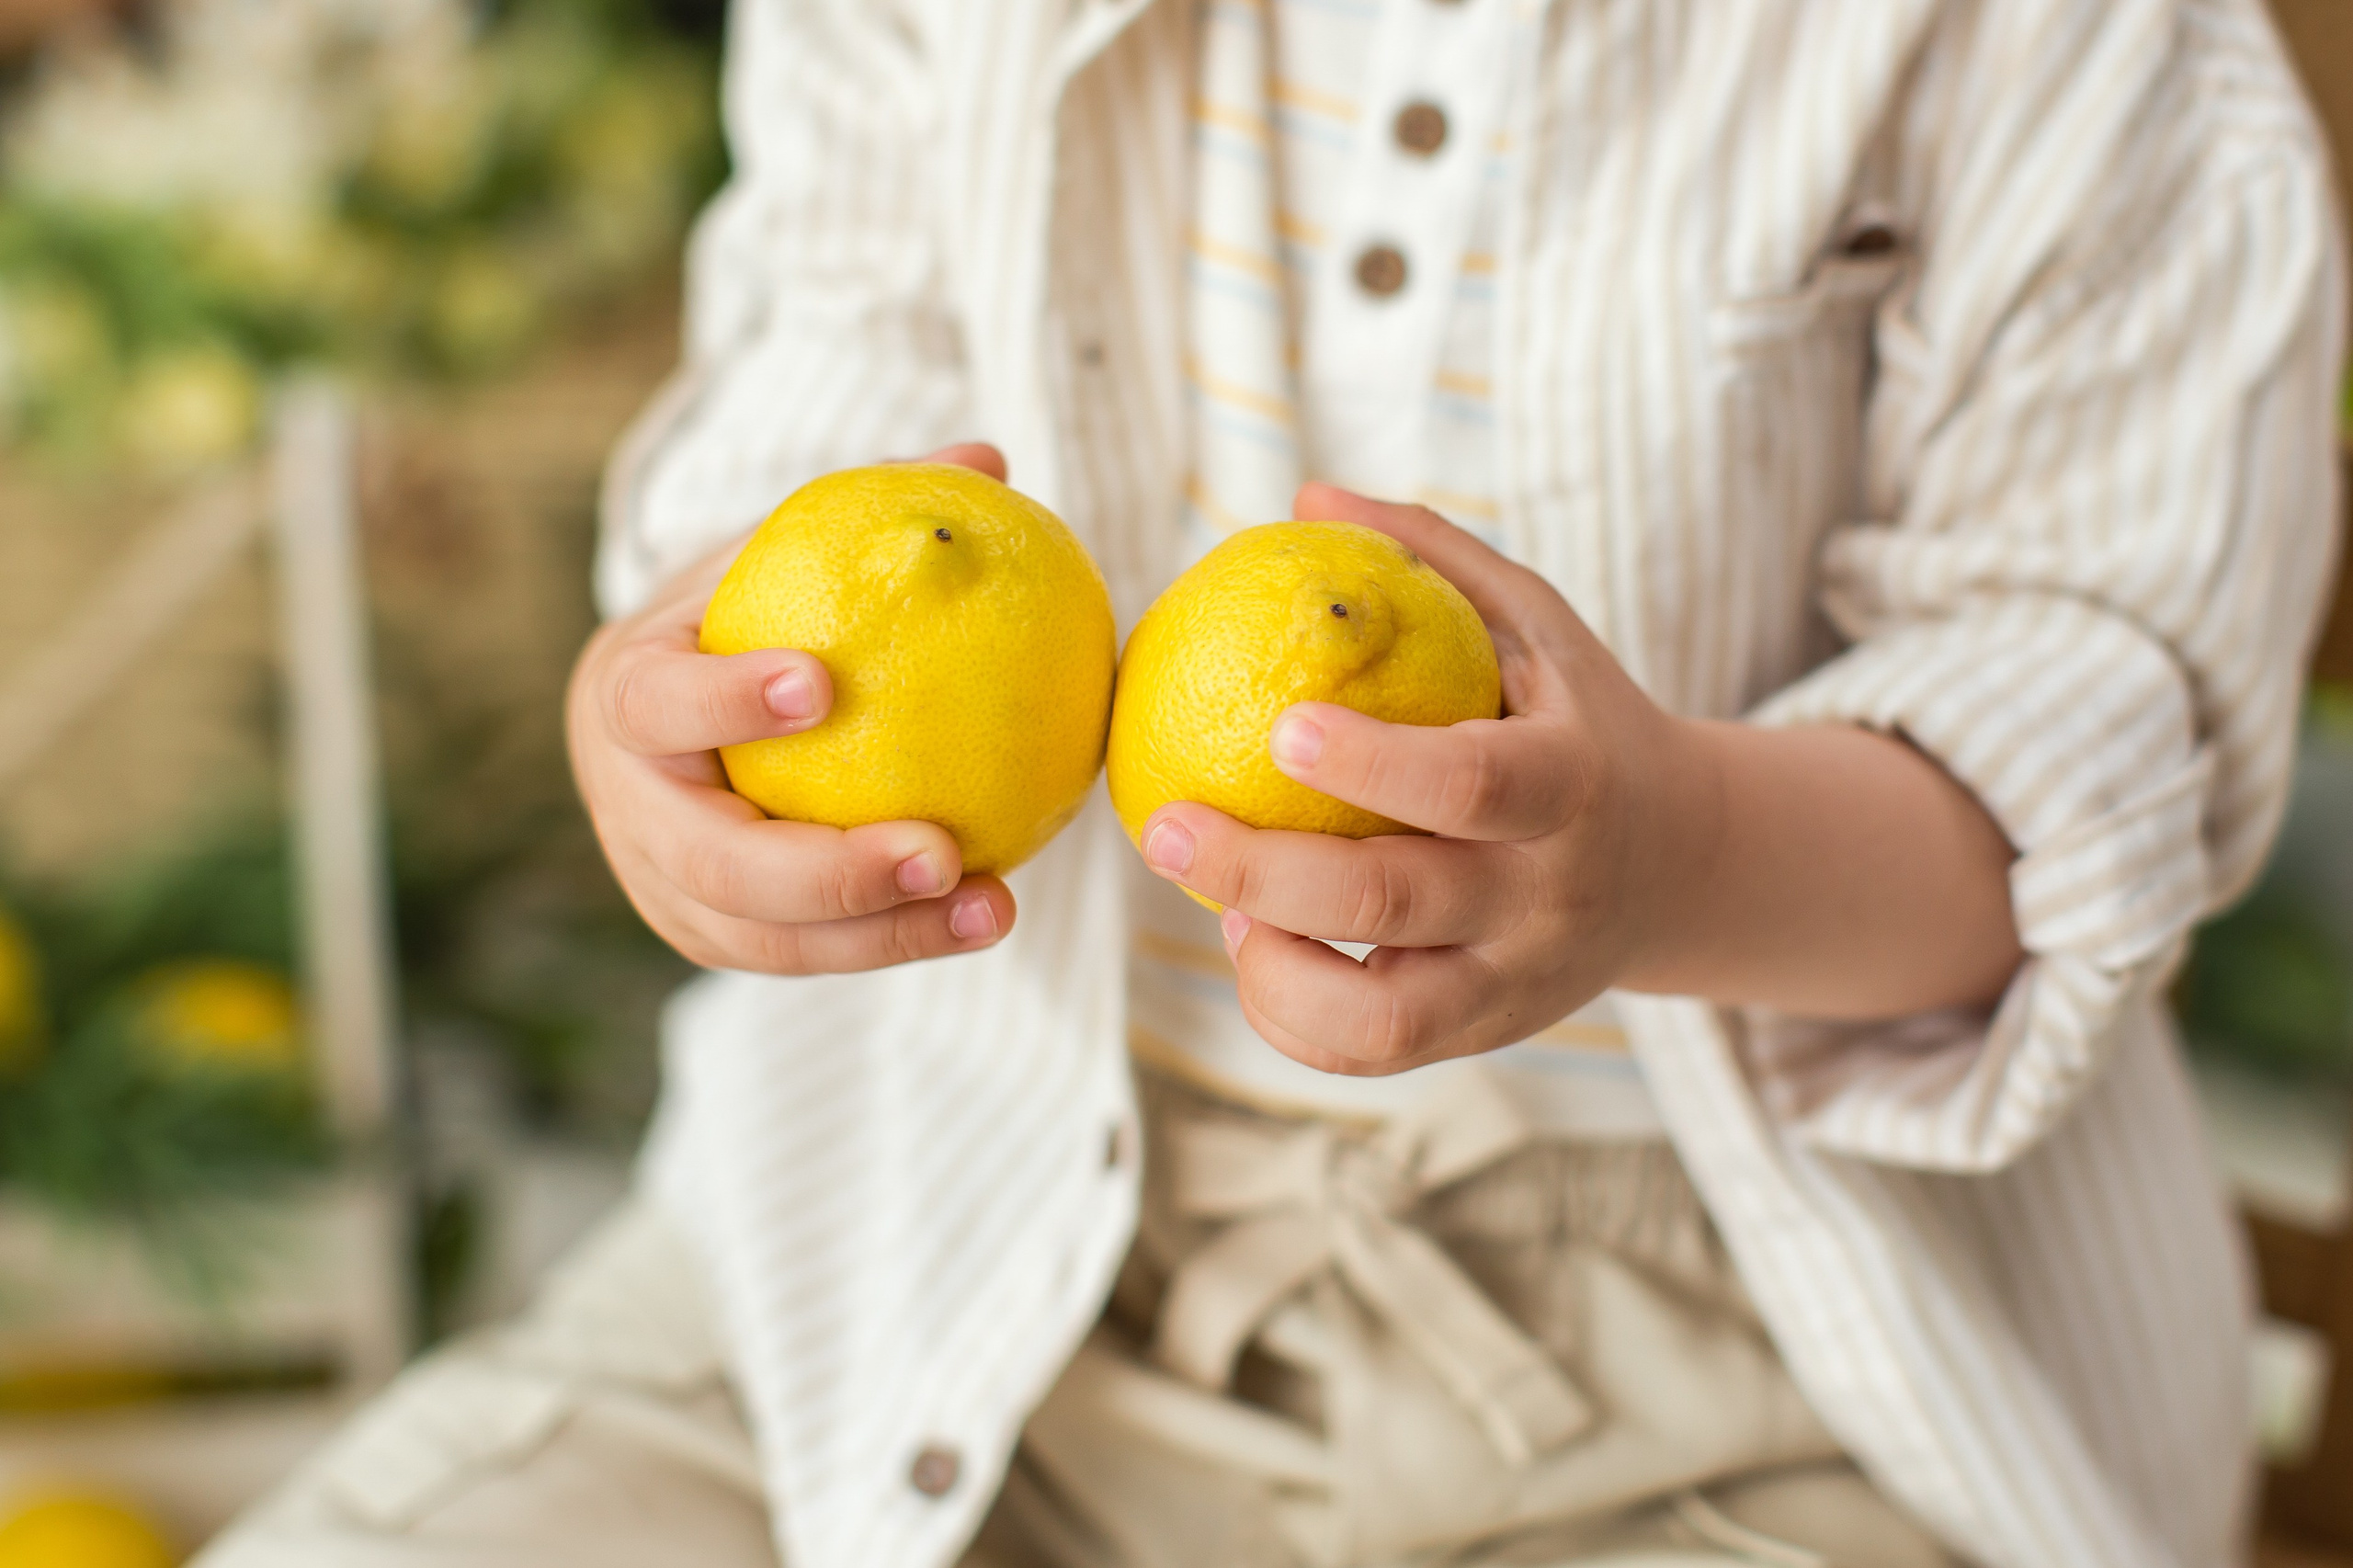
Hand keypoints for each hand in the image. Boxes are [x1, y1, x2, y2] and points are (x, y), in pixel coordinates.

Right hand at [566, 443, 1019, 972]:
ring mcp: (662, 887)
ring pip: (767, 938)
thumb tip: (985, 456)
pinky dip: (895, 942)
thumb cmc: (738, 614)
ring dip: (887, 934)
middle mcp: (628, 806)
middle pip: (713, 863)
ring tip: (997, 906)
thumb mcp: (778, 556)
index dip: (723, 699)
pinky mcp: (714, 935)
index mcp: (624, 694)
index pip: (657, 703)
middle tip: (940, 851)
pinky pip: (808, 958)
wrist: (663, 714)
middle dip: (827, 871)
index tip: (819, 681)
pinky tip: (989, 913)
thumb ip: (869, 510)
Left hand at [1136, 483, 1713, 1075]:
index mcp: (1569, 781)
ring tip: (1219, 909)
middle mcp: (1547, 892)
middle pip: (1396, 899)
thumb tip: (1306, 494)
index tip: (1279, 726)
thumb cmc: (1575, 717)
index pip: (1471, 784)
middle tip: (1164, 826)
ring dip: (1274, 968)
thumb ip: (1433, 558)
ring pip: (1382, 1014)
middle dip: (1263, 870)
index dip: (1374, 764)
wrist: (1677, 862)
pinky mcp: (1481, 1032)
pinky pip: (1370, 1051)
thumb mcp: (1538, 626)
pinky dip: (1291, 1014)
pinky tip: (1250, 944)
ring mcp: (1515, 979)